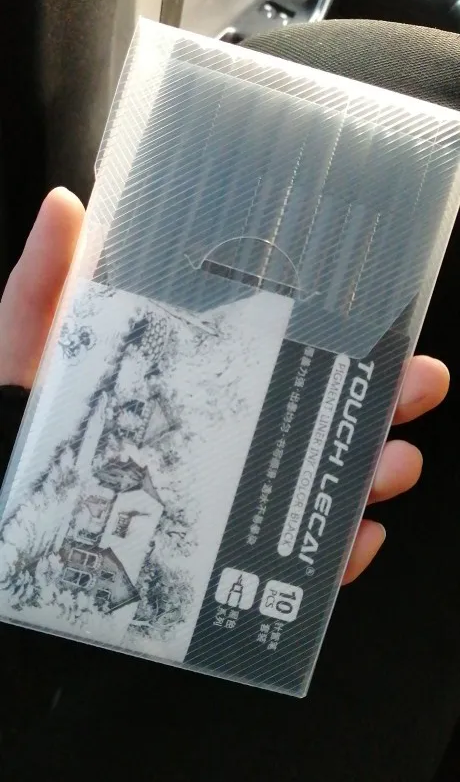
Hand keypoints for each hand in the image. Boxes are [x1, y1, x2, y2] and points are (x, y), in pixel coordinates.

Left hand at [0, 190, 449, 584]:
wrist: (3, 557)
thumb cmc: (14, 442)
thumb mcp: (25, 356)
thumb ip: (44, 289)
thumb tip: (66, 204)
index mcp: (189, 389)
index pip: (274, 358)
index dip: (332, 338)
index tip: (381, 317)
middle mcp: (217, 446)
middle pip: (313, 421)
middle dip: (379, 403)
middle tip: (418, 383)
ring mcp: (224, 512)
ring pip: (316, 493)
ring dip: (368, 476)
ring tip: (393, 462)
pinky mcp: (220, 577)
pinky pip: (291, 574)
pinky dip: (332, 561)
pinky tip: (357, 539)